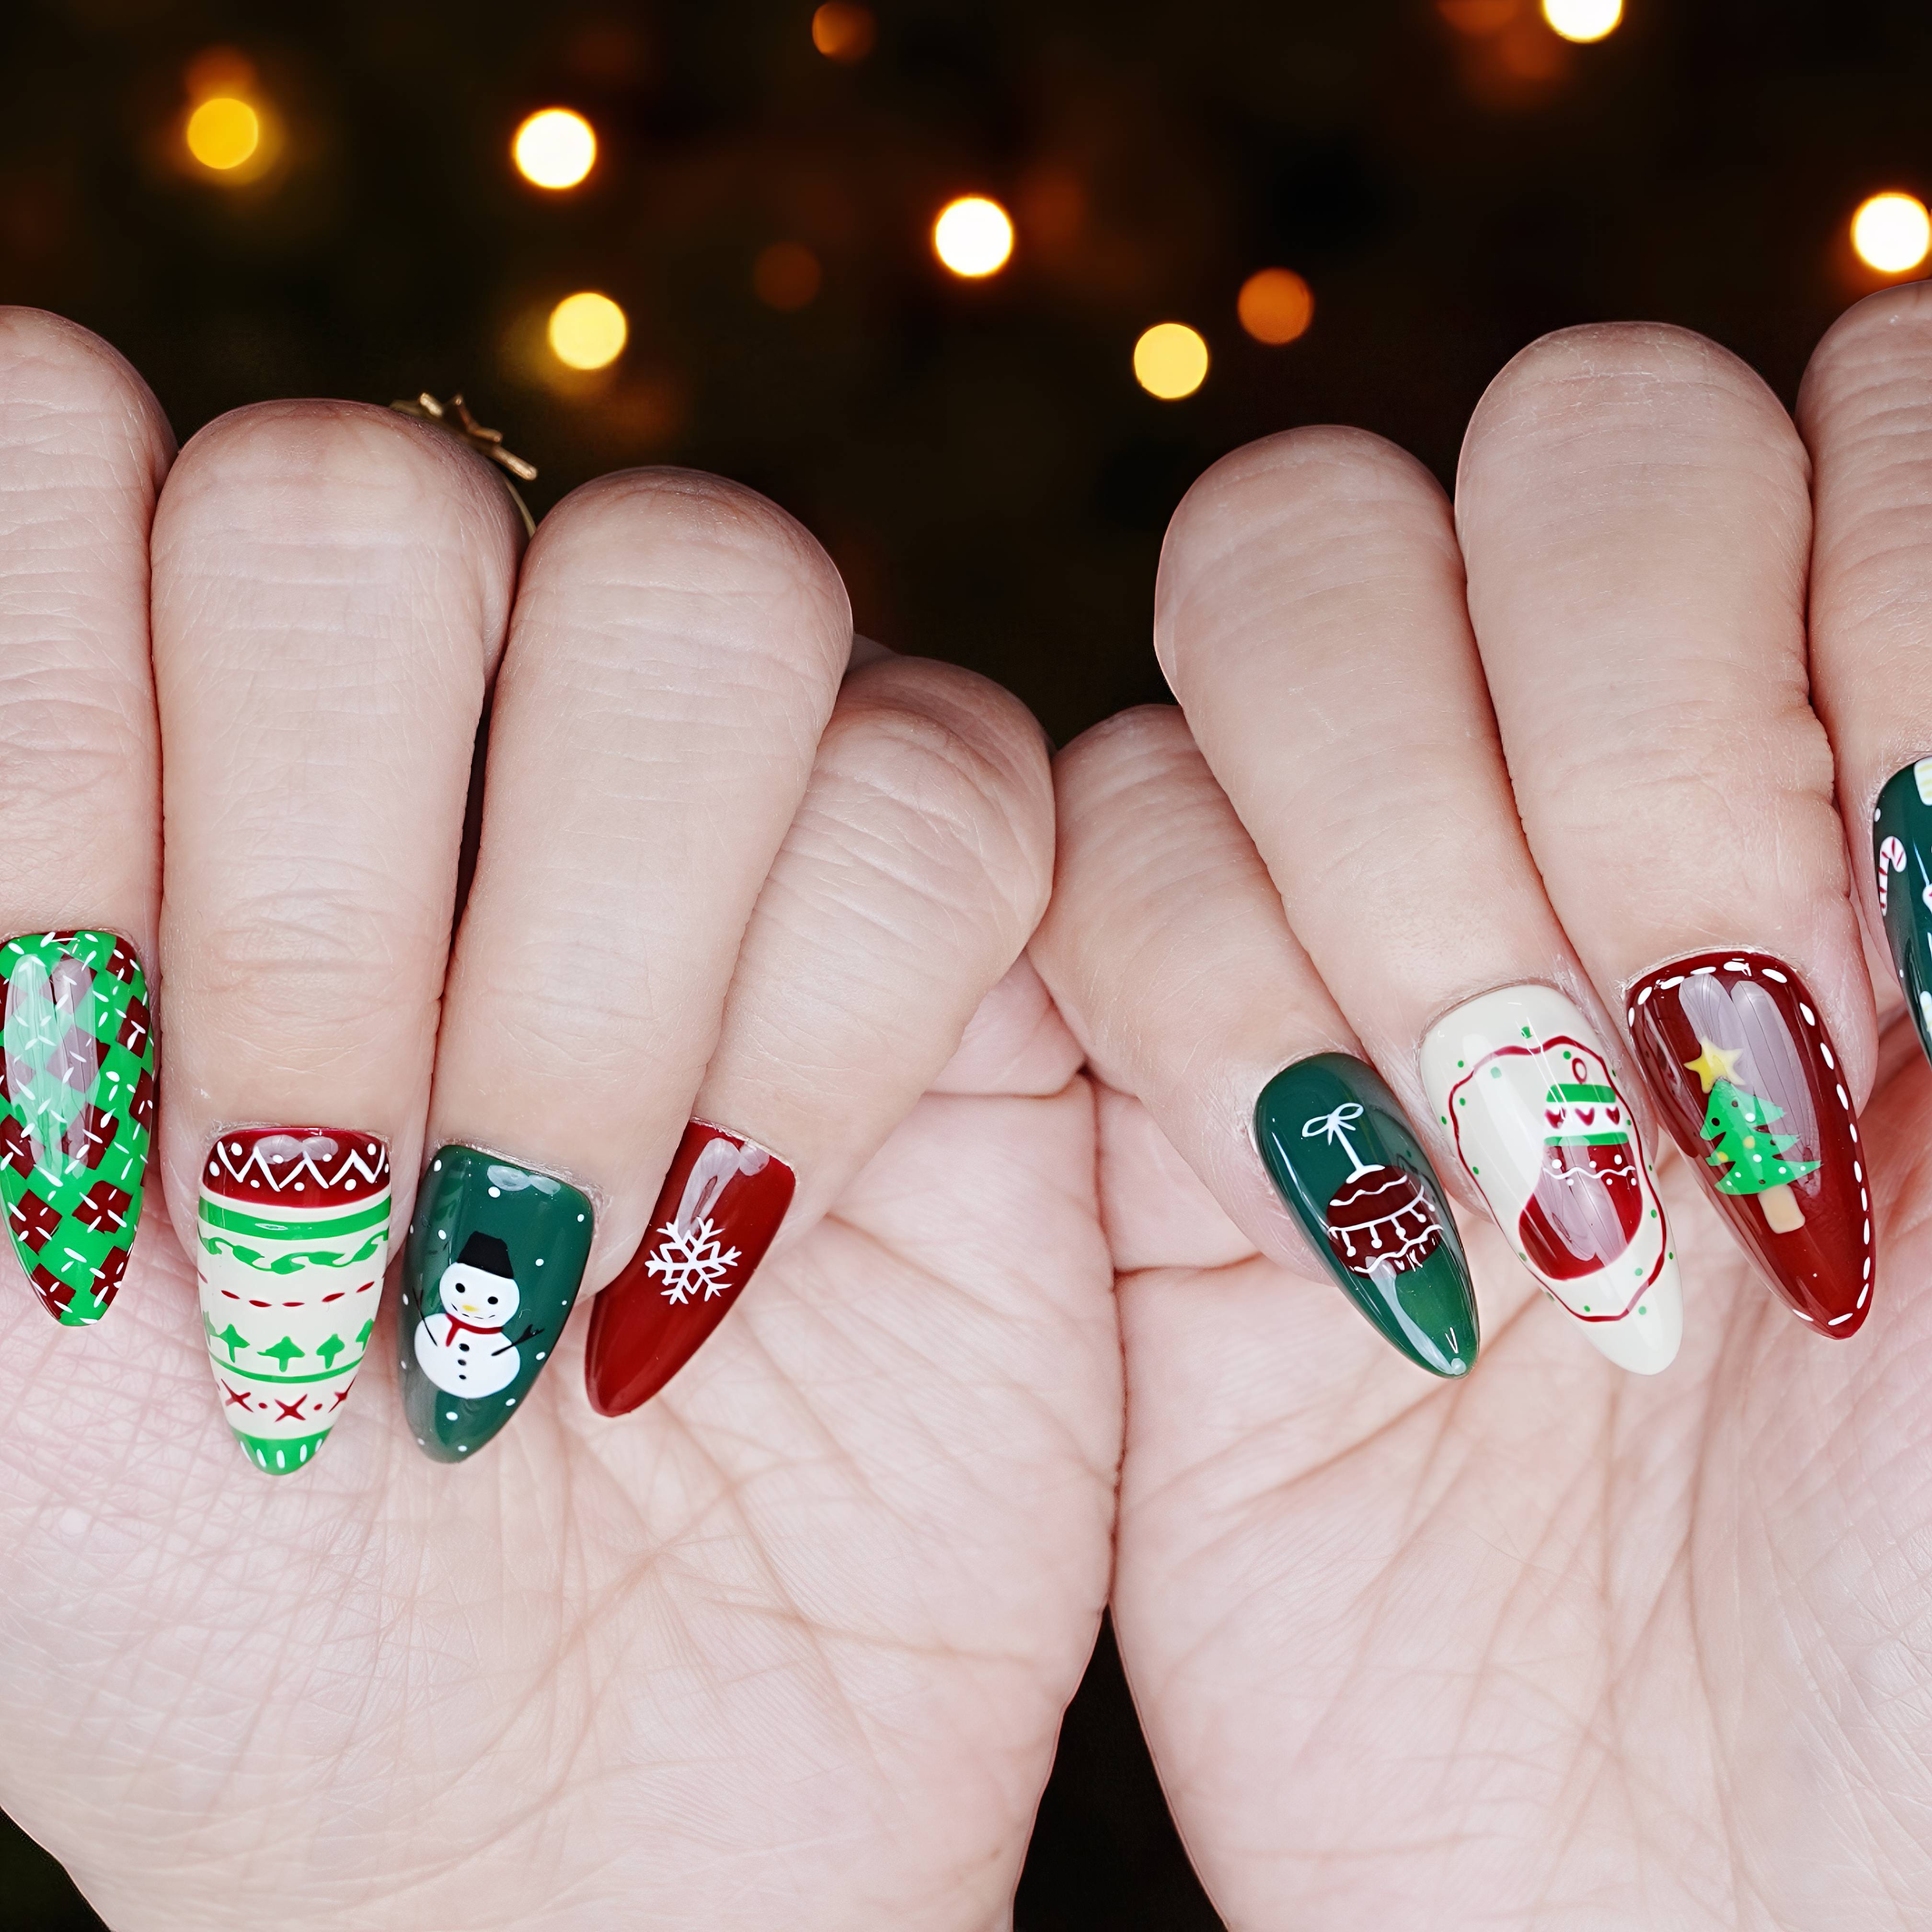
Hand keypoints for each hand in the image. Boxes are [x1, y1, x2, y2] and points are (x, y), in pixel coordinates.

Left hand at [0, 309, 1118, 1930]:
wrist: (541, 1796)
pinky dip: (825, 1038)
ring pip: (699, 590)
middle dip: (314, 888)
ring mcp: (716, 794)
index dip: (45, 715)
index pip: (65, 435)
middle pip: (370, 500)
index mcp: (160, 748)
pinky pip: (937, 794)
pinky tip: (737, 1251)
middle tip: (316, 1207)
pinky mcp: (958, 904)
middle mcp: (440, 719)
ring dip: (598, 963)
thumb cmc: (188, 1584)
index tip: (52, 1067)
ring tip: (540, 1246)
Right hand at [1032, 292, 1931, 1926]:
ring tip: (1516, 1176)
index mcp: (1903, 750)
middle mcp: (1633, 784)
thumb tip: (1892, 418)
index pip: (1841, 399)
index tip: (1921, 942)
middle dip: (1611, 733)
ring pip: (1277, 590)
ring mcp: (1372, 904)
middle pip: (1535, 451)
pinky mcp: (1159, 1060)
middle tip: (1696, 1052)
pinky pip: (1095, 846)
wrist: (1758, 1913)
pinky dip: (1199, 1005)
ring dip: (1388, 860)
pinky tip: (1342, 1251)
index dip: (1853, 605)